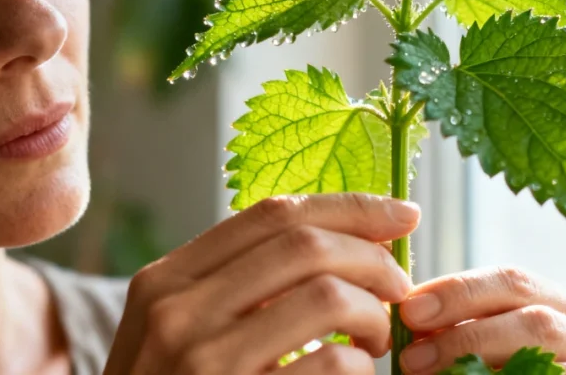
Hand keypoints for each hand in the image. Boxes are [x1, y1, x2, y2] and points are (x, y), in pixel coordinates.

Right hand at [102, 193, 421, 374]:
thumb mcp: (175, 329)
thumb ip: (232, 285)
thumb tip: (334, 241)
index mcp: (165, 279)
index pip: (270, 214)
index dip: (347, 207)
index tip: (400, 213)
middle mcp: (177, 311)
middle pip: (305, 246)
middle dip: (373, 258)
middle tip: (398, 284)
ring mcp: (204, 361)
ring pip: (327, 296)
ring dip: (373, 312)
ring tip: (375, 336)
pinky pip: (331, 364)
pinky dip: (360, 365)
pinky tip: (353, 372)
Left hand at [398, 266, 565, 374]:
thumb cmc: (498, 367)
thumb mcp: (480, 339)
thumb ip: (453, 325)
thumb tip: (405, 318)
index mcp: (554, 299)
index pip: (508, 280)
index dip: (457, 292)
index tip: (409, 310)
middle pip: (530, 320)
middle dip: (465, 335)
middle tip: (413, 356)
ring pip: (544, 359)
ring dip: (480, 367)